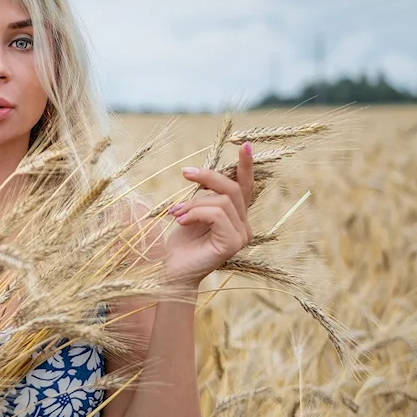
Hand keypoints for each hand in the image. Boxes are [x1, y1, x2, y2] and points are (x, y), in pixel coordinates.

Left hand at [162, 142, 253, 286]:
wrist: (171, 271)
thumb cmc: (180, 243)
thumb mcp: (192, 211)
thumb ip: (204, 196)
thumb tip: (201, 173)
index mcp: (236, 217)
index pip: (244, 187)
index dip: (245, 166)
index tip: (243, 145)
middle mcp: (244, 226)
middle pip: (232, 188)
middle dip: (208, 177)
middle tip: (185, 173)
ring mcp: (241, 236)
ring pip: (221, 201)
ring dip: (193, 202)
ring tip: (175, 212)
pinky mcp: (233, 243)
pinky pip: (216, 214)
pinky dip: (195, 212)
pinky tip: (180, 220)